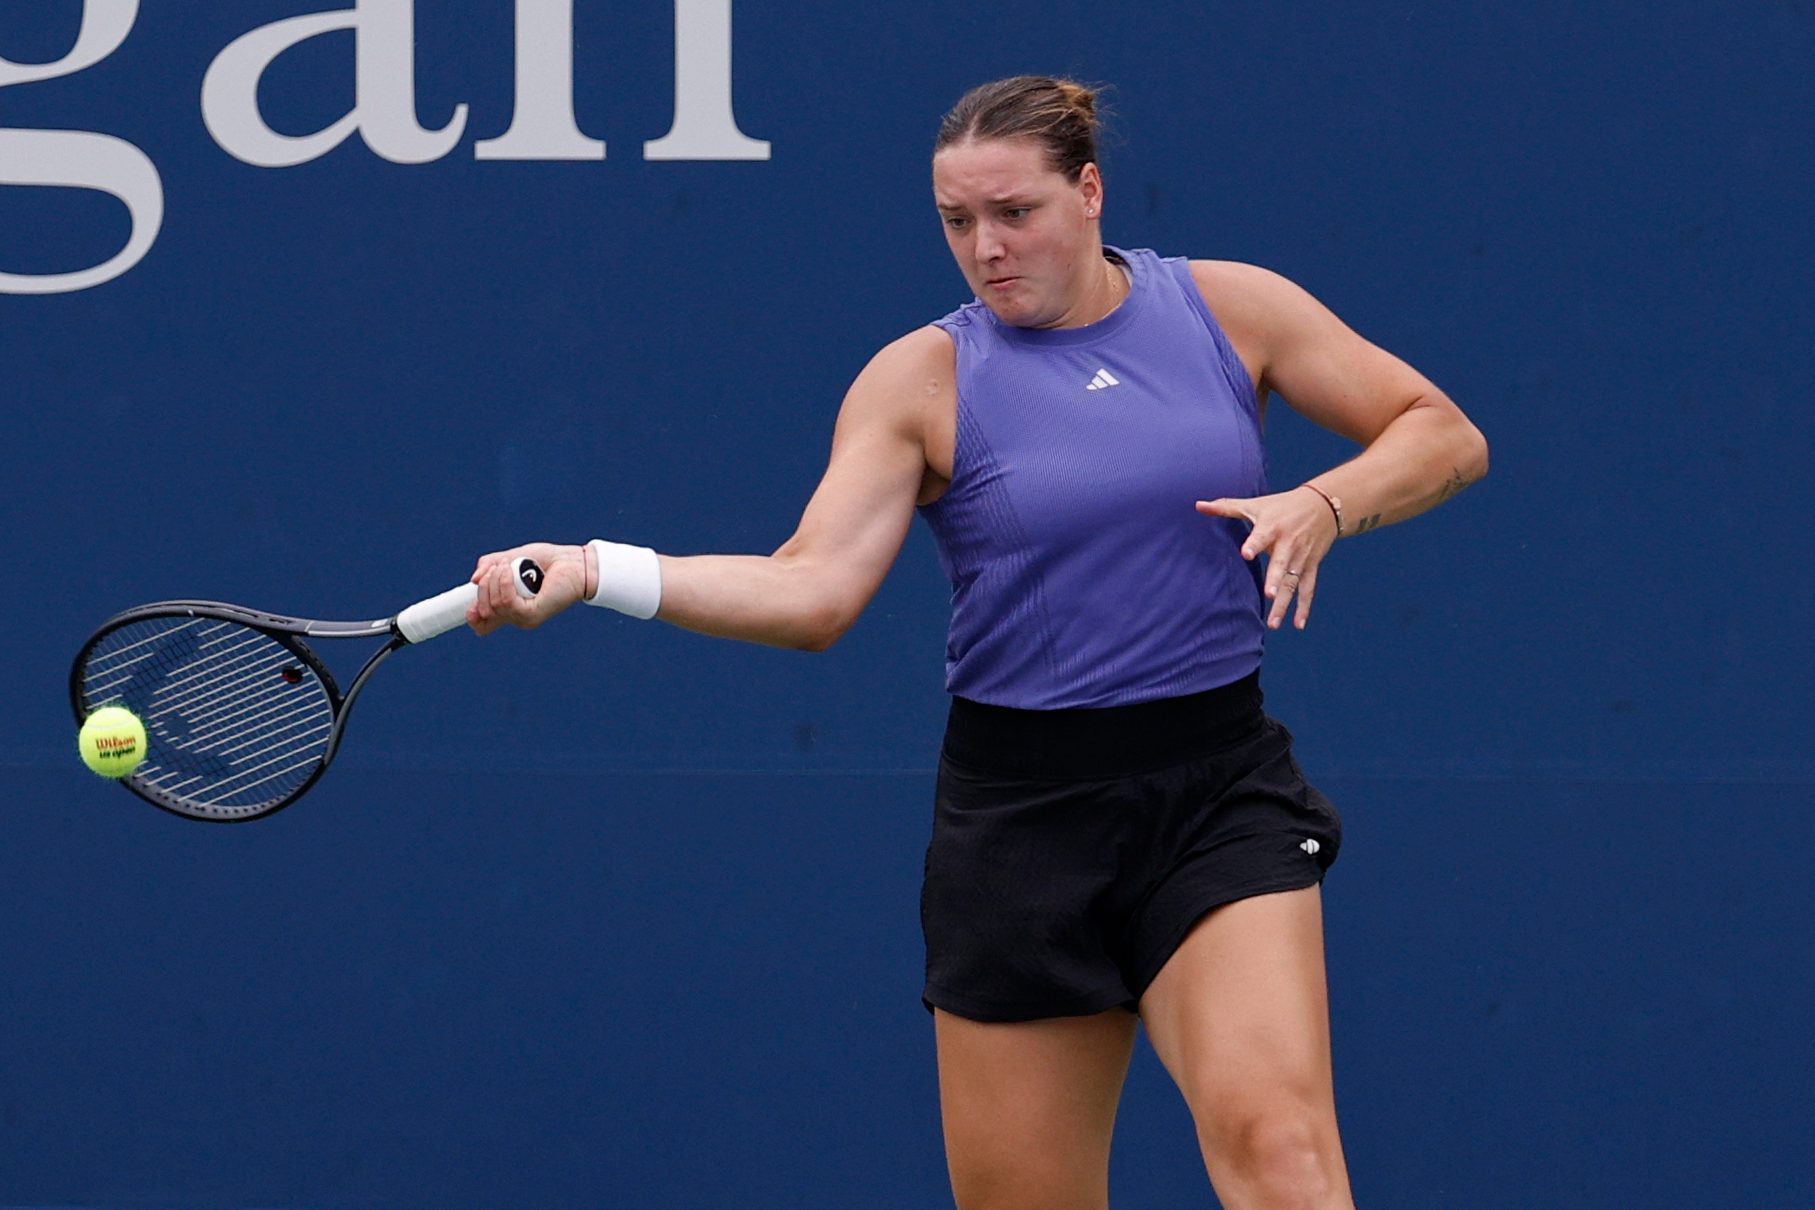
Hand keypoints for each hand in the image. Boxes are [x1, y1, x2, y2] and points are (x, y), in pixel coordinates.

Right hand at [467, 542, 587, 634]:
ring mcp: (523, 617)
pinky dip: (504, 584)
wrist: (572, 562)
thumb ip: (490, 566)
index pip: (482, 625)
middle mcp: (515, 616)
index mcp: (508, 607)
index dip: (472, 614)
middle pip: (482, 613)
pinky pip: (507, 603)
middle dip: (483, 586)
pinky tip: (510, 571)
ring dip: (494, 580)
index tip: (471, 598)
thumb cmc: (546, 561)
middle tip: (498, 568)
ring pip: (493, 606)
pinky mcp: (533, 614)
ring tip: (507, 566)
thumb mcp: (510, 558)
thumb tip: (474, 580)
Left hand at [1196, 488, 1337, 629]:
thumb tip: (1197, 505)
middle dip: (1275, 579)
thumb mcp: (1256, 504)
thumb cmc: (1281, 506)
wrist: (1323, 506)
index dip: (1254, 544)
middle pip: (1281, 564)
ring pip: (1292, 582)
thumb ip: (1226, 507)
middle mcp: (1288, 544)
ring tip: (1273, 623)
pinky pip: (1308, 589)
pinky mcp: (1311, 567)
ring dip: (1284, 603)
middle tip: (1268, 595)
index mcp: (1272, 527)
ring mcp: (1301, 558)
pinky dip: (1304, 607)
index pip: (1262, 536)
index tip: (1246, 553)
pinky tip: (1298, 625)